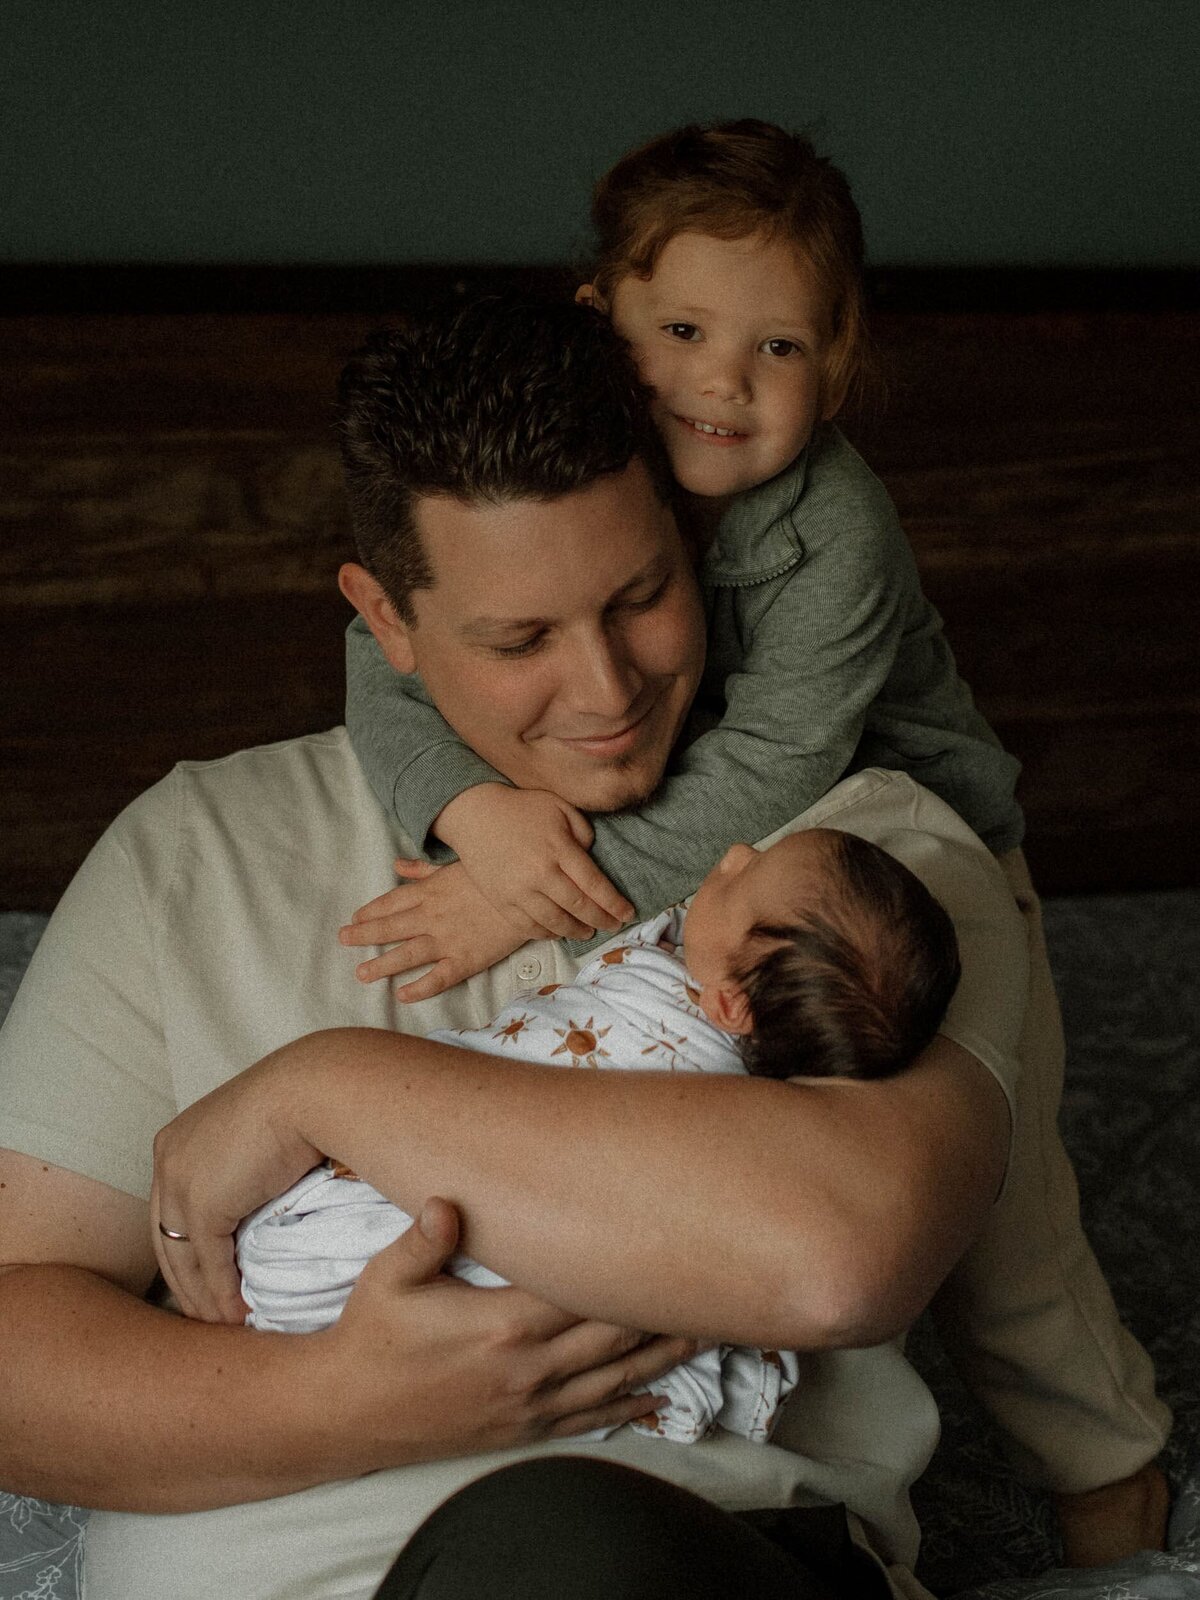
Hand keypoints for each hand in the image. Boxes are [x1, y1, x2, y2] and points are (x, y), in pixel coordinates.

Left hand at [152, 1051, 322, 1322]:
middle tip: (207, 1316)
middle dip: (186, 1283)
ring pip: (182, 1258)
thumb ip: (242, 1166)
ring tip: (224, 1326)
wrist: (314, 1090)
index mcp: (176, 1141)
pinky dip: (223, 1293)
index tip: (204, 1279)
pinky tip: (239, 1315)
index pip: (171, 1210)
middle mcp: (167, 1160)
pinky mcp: (203, 1204)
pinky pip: (209, 1262)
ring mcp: (179, 1182)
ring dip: (203, 1299)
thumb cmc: (301, 1102)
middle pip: (167, 1239)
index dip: (186, 1249)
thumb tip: (256, 1196)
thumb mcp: (256, 1134)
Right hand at [316, 1197, 696, 1466]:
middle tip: (709, 1282)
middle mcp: (527, 1368)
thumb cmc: (371, 1335)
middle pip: (614, 1336)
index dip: (630, 1271)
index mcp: (503, 1324)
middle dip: (662, 1311)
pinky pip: (588, 1420)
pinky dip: (628, 1407)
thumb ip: (424, 1238)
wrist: (347, 1412)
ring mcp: (528, 1405)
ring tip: (706, 1335)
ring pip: (613, 1380)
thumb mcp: (388, 1278)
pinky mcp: (522, 1429)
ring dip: (661, 1358)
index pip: (584, 1292)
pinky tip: (659, 1401)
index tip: (666, 1240)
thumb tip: (448, 1201)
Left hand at [340, 860, 544, 1001]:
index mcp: (430, 892)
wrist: (531, 895)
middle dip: (364, 936)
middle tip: (343, 942)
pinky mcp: (466, 960)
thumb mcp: (457, 865)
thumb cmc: (494, 877)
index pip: (391, 902)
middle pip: (390, 928)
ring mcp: (447, 940)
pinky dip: (419, 988)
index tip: (354, 919)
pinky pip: (438, 978)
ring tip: (362, 973)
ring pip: (407, 954)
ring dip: (382, 965)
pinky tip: (402, 995)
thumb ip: (424, 869)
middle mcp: (432, 917)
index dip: (370, 912)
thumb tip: (397, 864)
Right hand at [436, 785, 633, 939]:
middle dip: (602, 920)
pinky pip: (529, 928)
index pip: (594, 885)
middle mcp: (540, 874)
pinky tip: (559, 931)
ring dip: (577, 931)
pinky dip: (548, 934)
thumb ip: (584, 832)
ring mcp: (518, 892)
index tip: (628, 913)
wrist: (474, 815)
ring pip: (555, 923)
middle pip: (579, 908)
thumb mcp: (560, 807)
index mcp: (558, 849)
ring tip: (588, 931)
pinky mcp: (501, 902)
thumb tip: (593, 859)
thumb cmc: (521, 808)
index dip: (614, 903)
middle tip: (614, 926)